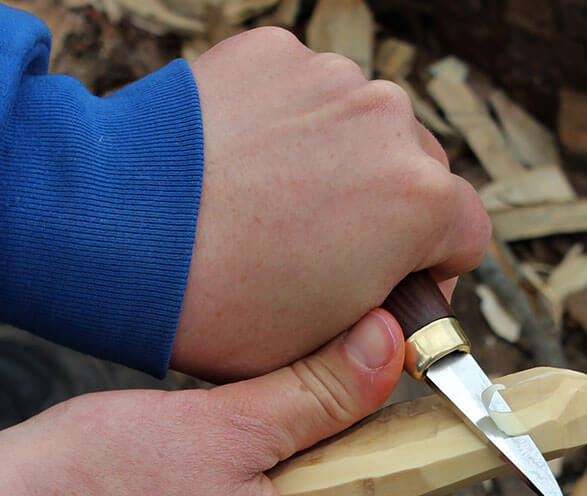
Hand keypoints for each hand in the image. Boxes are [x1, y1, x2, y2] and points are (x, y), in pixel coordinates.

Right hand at [0, 310, 402, 495]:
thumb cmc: (92, 487)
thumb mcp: (227, 424)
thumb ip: (318, 392)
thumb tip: (383, 349)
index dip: (368, 460)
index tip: (345, 419)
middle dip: (304, 473)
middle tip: (262, 425)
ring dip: (255, 494)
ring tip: (210, 454)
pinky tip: (176, 490)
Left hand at [171, 27, 489, 379]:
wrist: (118, 232)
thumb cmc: (224, 304)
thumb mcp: (323, 348)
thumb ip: (383, 330)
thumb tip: (397, 316)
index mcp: (421, 201)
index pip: (467, 236)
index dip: (435, 270)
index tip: (396, 284)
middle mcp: (391, 123)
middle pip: (421, 177)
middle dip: (390, 216)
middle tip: (330, 250)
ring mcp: (332, 79)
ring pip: (366, 131)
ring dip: (344, 166)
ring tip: (279, 204)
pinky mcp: (276, 55)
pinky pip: (310, 96)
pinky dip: (294, 127)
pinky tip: (249, 162)